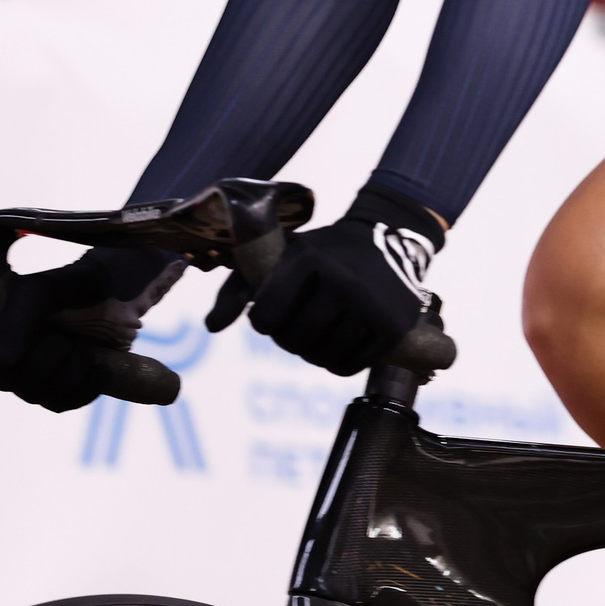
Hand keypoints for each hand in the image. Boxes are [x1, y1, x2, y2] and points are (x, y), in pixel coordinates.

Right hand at [0, 246, 183, 411]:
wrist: (117, 291)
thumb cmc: (76, 284)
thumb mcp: (44, 291)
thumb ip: (17, 320)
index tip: (34, 339)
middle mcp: (0, 352)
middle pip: (6, 382)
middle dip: (44, 362)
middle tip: (66, 338)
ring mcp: (27, 373)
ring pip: (36, 395)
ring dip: (68, 372)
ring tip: (84, 346)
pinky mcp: (56, 387)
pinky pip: (61, 403)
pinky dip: (83, 389)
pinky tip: (99, 369)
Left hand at [211, 184, 443, 374]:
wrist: (387, 239)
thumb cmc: (321, 252)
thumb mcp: (280, 255)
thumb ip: (238, 287)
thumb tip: (211, 326)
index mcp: (311, 259)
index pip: (265, 315)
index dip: (263, 319)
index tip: (273, 310)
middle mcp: (344, 281)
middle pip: (293, 340)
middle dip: (289, 336)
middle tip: (300, 319)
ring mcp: (372, 307)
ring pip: (320, 357)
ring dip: (312, 351)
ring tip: (320, 328)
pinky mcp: (392, 329)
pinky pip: (347, 367)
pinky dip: (337, 361)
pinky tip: (341, 339)